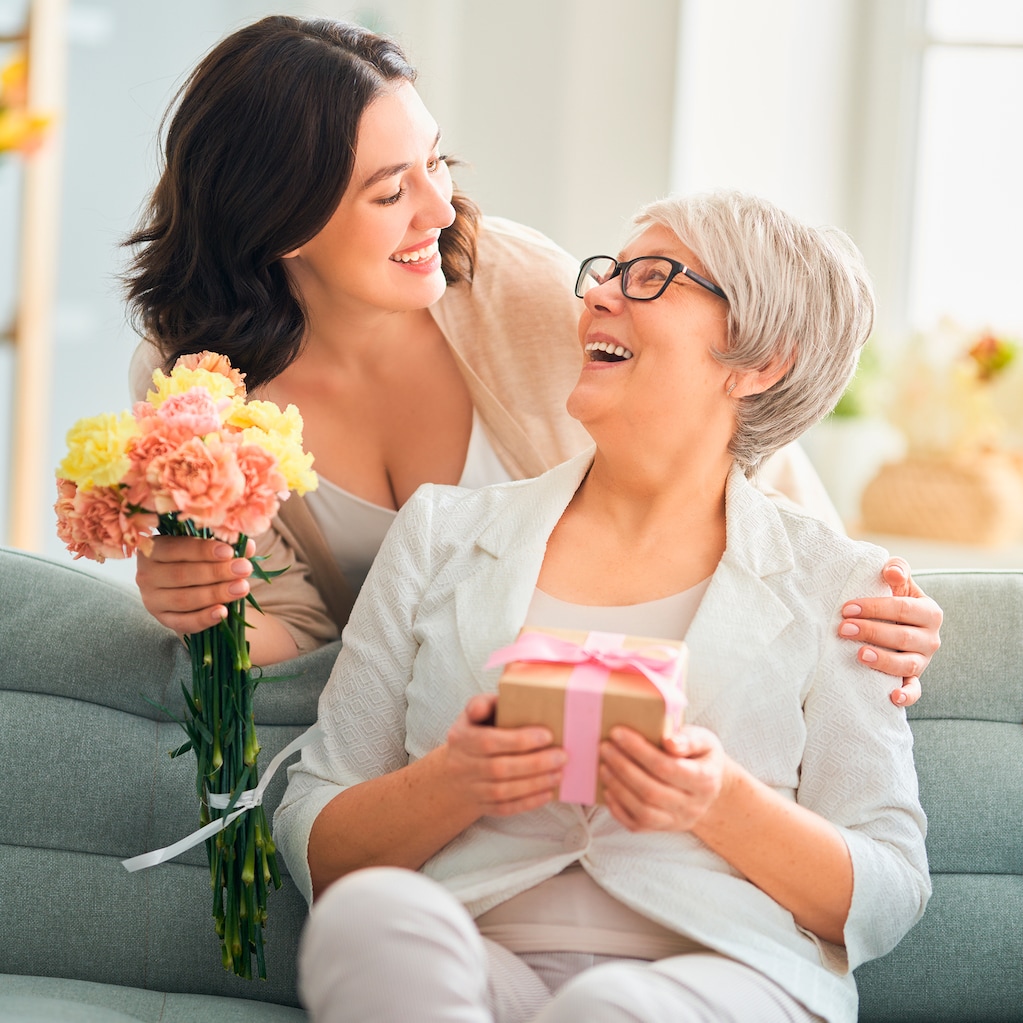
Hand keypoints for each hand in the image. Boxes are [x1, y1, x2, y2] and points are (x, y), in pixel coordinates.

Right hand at [136, 535, 255, 638]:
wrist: (191, 586)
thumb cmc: (200, 558)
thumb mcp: (208, 547)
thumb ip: (225, 544)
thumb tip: (247, 545)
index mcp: (153, 549)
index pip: (176, 548)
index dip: (203, 550)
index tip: (229, 552)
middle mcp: (146, 574)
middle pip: (181, 575)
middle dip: (216, 572)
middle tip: (243, 569)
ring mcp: (152, 599)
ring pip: (184, 599)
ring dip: (215, 594)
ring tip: (242, 588)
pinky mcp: (163, 619)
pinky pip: (183, 622)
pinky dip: (204, 618)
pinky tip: (223, 612)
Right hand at [441, 694, 566, 817]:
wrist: (453, 774)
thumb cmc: (474, 733)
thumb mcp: (473, 713)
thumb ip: (483, 703)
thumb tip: (491, 697)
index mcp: (462, 738)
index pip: (490, 741)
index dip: (519, 740)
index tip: (547, 734)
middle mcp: (465, 765)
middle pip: (500, 768)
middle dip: (535, 763)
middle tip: (563, 756)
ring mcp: (473, 789)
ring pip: (505, 791)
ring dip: (536, 783)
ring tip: (560, 772)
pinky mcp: (483, 806)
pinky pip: (506, 808)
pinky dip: (529, 802)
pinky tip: (549, 791)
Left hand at [598, 725, 725, 832]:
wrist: (710, 789)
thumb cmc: (701, 758)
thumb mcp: (705, 742)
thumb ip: (689, 739)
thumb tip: (669, 741)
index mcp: (705, 780)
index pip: (667, 767)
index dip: (639, 751)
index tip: (617, 733)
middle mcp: (693, 806)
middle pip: (651, 790)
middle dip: (623, 767)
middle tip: (604, 747)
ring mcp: (678, 821)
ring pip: (643, 811)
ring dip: (618, 787)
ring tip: (603, 765)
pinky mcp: (663, 829)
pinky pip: (637, 825)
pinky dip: (618, 808)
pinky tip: (608, 788)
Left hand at [838, 556, 942, 707]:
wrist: (896, 623)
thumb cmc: (892, 599)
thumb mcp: (898, 582)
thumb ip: (897, 570)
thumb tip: (891, 571)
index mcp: (929, 612)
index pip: (903, 608)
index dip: (875, 608)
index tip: (846, 608)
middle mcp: (930, 638)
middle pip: (902, 636)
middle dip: (871, 631)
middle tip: (843, 628)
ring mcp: (923, 660)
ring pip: (908, 664)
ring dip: (883, 660)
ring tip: (859, 654)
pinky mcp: (914, 678)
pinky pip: (914, 690)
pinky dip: (907, 695)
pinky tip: (892, 696)